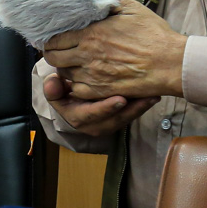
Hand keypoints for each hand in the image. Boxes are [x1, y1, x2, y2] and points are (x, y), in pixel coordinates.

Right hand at [41, 72, 157, 137]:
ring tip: (153, 95)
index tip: (120, 100)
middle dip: (132, 109)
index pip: (91, 114)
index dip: (106, 108)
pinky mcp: (119, 119)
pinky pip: (132, 114)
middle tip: (146, 97)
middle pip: (115, 119)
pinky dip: (143, 105)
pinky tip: (153, 94)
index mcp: (78, 118)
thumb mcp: (55, 90)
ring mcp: (109, 123)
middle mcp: (95, 125)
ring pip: (127, 118)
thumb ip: (53, 88)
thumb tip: (52, 82)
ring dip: (141, 107)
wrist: (72, 100)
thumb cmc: (64, 92)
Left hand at [43, 0, 186, 99]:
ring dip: (65, 68)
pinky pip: (77, 91)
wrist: (172, 63)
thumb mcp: (131, 8)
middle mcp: (86, 55)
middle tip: (61, 50)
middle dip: (54, 53)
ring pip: (64, 74)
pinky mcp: (102, 91)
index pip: (55, 38)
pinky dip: (77, 85)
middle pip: (53, 58)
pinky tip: (85, 78)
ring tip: (74, 62)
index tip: (56, 36)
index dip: (52, 38)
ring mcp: (93, 75)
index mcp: (91, 33)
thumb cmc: (153, 35)